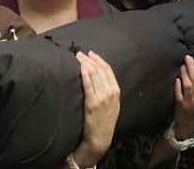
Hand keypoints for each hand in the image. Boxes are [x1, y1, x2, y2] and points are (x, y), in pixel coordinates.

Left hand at [71, 51, 120, 167]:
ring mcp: (102, 98)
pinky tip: (80, 68)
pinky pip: (89, 86)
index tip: (91, 53)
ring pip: (94, 75)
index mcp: (116, 91)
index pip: (107, 69)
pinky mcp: (93, 104)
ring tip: (77, 58)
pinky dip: (85, 75)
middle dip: (90, 59)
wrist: (100, 139)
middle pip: (100, 70)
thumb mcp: (112, 104)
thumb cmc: (104, 121)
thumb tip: (98, 76)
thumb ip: (108, 90)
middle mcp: (111, 92)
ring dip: (85, 63)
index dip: (99, 59)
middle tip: (80, 53)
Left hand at [173, 55, 193, 139]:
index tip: (191, 58)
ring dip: (184, 74)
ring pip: (188, 86)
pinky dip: (178, 87)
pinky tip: (177, 79)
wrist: (190, 128)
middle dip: (191, 67)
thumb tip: (193, 69)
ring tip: (181, 66)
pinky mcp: (181, 107)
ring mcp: (190, 103)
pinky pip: (180, 95)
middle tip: (186, 58)